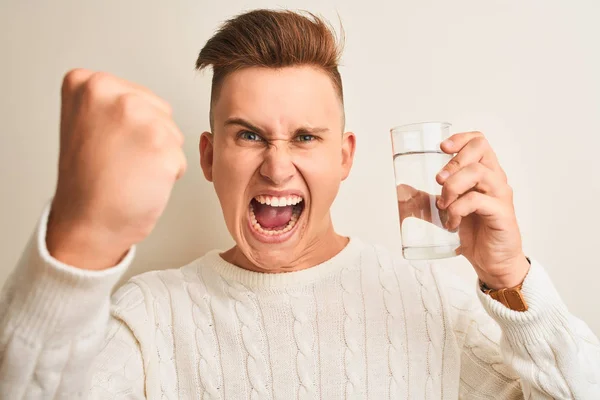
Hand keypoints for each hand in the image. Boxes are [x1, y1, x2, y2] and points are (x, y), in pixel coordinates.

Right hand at [46, 69, 186, 269]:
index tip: (106, 144)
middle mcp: (116, 96)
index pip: (138, 96)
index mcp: (90, 84)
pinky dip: (168, 174)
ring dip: (160, 155)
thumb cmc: (88, 181)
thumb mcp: (86, 123)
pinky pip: (180, 158)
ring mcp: (141, 121)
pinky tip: (142, 183)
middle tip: (119, 161)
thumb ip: (111, 104)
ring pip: (173, 134)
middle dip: (149, 138)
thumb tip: (144, 102)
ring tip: (129, 171)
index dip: (129, 127)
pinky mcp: (162, 148)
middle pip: (160, 112)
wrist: (87, 223)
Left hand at [436, 131, 528, 288]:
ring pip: (478, 172)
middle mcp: (495, 179)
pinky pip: (477, 201)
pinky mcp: (502, 214)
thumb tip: (401, 189)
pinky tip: (451, 222)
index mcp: (484, 173)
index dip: (460, 138)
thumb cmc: (474, 232)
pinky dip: (457, 209)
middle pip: (480, 149)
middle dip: (453, 161)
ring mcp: (500, 195)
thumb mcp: (446, 210)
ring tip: (443, 204)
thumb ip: (426, 199)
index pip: (479, 142)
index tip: (441, 147)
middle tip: (438, 180)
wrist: (493, 262)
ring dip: (453, 186)